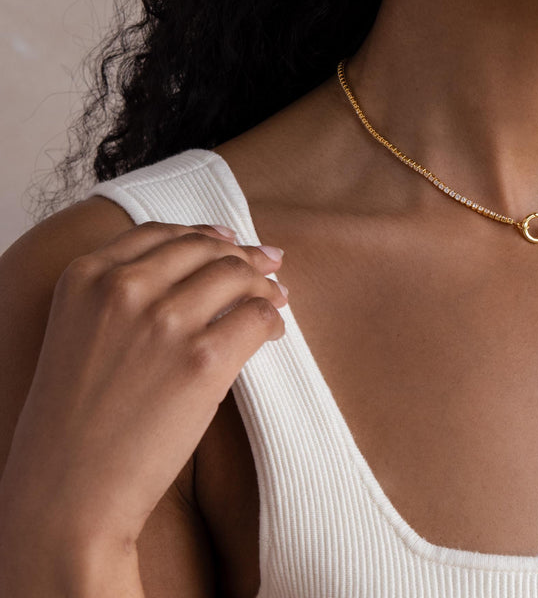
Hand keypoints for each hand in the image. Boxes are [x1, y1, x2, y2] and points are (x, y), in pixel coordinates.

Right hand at [0, 221, 286, 560]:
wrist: (65, 498)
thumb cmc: (72, 426)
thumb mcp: (78, 335)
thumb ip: (120, 295)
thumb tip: (199, 265)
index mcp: (85, 277)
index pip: (160, 233)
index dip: (203, 234)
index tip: (229, 240)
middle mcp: (123, 288)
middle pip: (205, 249)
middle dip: (243, 256)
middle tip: (269, 266)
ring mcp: (165, 320)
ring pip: (238, 274)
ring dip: (265, 285)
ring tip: (277, 299)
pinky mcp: (203, 358)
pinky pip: (258, 315)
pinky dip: (274, 319)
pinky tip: (274, 332)